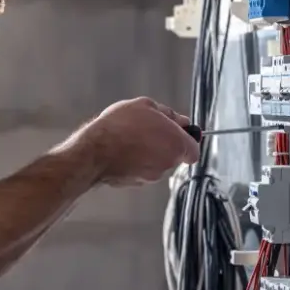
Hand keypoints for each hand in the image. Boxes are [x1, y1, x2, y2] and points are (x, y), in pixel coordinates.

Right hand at [78, 97, 200, 186]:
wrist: (95, 150)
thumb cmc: (120, 127)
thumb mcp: (146, 105)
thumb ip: (168, 114)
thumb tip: (179, 120)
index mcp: (177, 145)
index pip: (194, 150)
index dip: (187, 140)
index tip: (178, 132)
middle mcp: (167, 164)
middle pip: (174, 155)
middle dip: (165, 143)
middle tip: (148, 129)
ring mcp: (151, 176)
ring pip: (156, 163)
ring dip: (148, 152)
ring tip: (130, 138)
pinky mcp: (136, 183)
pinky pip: (141, 170)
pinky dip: (135, 162)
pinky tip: (122, 150)